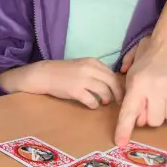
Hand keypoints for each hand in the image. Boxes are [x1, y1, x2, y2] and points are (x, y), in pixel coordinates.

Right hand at [0, 59, 123, 108]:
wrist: (44, 74)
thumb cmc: (64, 72)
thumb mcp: (82, 66)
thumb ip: (96, 72)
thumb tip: (113, 84)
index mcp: (93, 62)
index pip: (113, 74)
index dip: (120, 86)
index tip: (121, 93)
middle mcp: (90, 69)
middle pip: (112, 83)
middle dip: (118, 94)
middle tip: (118, 102)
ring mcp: (83, 80)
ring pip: (105, 92)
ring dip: (106, 100)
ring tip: (103, 102)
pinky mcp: (76, 91)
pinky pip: (92, 101)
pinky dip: (94, 105)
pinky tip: (91, 105)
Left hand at [115, 38, 166, 146]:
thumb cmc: (149, 58)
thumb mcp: (132, 73)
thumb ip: (130, 93)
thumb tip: (134, 117)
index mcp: (138, 83)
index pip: (129, 111)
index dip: (124, 129)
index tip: (121, 143)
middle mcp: (156, 86)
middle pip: (154, 121)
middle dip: (151, 116)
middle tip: (152, 104)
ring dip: (166, 110)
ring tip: (165, 94)